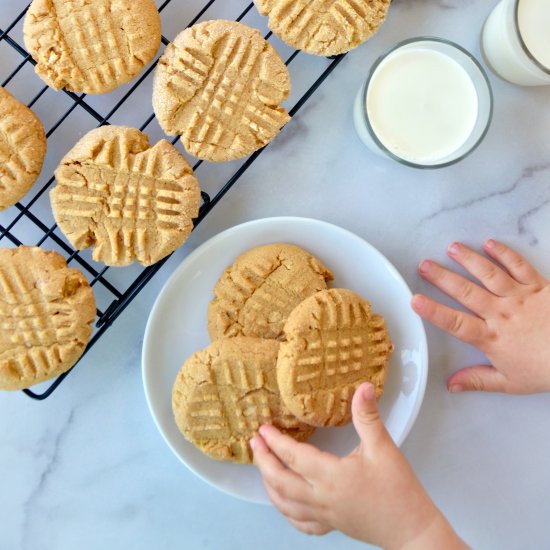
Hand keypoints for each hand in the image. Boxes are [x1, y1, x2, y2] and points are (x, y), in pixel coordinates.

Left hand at [251, 383, 464, 548]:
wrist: (412, 530)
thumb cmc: (399, 490)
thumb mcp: (384, 448)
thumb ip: (368, 417)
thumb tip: (363, 387)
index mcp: (332, 477)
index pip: (294, 457)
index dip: (275, 441)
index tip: (263, 428)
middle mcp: (322, 499)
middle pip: (280, 482)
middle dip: (263, 461)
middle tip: (255, 442)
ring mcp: (324, 516)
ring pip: (285, 504)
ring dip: (269, 484)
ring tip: (262, 466)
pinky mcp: (331, 526)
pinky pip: (299, 523)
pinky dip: (285, 510)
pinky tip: (284, 501)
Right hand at [412, 240, 549, 393]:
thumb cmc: (547, 370)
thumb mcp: (510, 382)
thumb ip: (477, 380)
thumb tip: (451, 384)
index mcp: (491, 337)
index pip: (455, 322)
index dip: (433, 311)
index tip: (415, 299)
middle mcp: (501, 313)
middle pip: (466, 292)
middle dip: (442, 277)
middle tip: (424, 265)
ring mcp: (520, 297)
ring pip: (489, 274)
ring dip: (469, 259)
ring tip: (451, 247)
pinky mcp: (540, 286)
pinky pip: (519, 266)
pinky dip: (504, 254)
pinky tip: (490, 244)